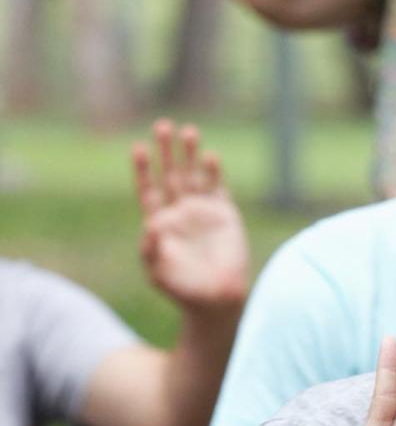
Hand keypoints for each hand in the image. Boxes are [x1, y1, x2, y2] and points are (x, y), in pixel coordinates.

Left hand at [132, 119, 250, 311]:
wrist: (217, 299)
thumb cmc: (183, 289)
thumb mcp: (158, 272)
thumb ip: (151, 249)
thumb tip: (152, 225)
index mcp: (160, 222)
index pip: (149, 188)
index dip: (143, 168)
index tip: (139, 147)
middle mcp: (180, 211)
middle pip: (170, 174)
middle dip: (166, 151)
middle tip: (162, 125)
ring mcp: (203, 212)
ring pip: (194, 176)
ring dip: (190, 154)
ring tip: (188, 131)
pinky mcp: (226, 216)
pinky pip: (218, 188)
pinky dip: (214, 173)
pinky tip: (210, 157)